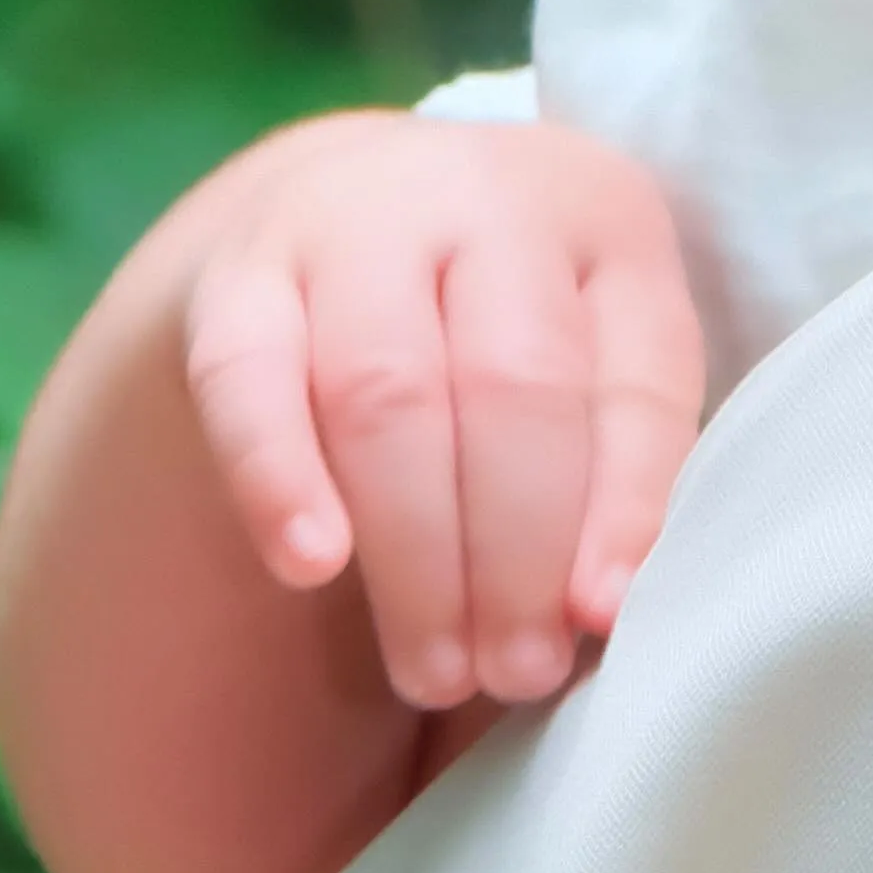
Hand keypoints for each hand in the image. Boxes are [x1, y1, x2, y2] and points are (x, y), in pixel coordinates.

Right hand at [176, 114, 707, 717]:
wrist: (375, 203)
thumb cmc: (525, 320)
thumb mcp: (605, 355)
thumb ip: (620, 467)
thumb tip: (599, 609)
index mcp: (602, 217)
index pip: (632, 375)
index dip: (626, 504)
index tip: (600, 619)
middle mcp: (480, 197)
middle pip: (509, 386)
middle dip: (514, 554)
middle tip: (513, 674)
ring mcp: (350, 224)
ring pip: (384, 392)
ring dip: (414, 551)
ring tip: (433, 670)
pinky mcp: (240, 273)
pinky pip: (246, 378)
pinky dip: (276, 477)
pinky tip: (309, 567)